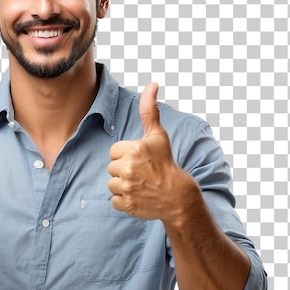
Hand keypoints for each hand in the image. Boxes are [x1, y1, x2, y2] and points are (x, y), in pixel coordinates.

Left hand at [107, 83, 192, 222]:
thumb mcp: (158, 135)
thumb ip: (149, 110)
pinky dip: (124, 200)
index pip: (114, 151)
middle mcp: (127, 168)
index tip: (141, 159)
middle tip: (142, 172)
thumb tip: (152, 85)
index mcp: (132, 149)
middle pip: (111, 167)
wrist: (178, 196)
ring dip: (123, 185)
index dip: (126, 155)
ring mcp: (126, 188)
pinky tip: (138, 196)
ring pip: (111, 183)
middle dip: (124, 169)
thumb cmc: (166, 163)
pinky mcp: (125, 204)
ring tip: (140, 184)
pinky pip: (114, 200)